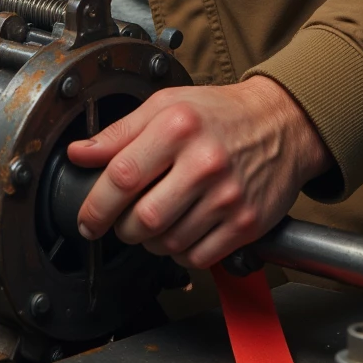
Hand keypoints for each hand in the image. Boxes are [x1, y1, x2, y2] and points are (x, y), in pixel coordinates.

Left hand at [67, 76, 332, 269]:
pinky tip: (183, 230)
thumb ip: (119, 132)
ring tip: (156, 220)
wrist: (282, 123)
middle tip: (123, 220)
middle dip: (122, 228)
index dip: (96, 205)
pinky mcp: (247, 223)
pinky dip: (181, 252)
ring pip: (168, 243)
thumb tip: (79, 154)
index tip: (86, 219)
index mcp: (178, 126)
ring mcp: (228, 195)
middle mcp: (204, 161)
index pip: (122, 176)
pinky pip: (198, 257)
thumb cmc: (219, 113)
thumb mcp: (166, 105)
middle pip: (143, 219)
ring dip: (151, 241)